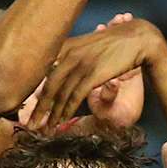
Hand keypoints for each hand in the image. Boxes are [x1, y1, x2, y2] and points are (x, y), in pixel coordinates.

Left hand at [31, 14, 166, 131]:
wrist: (138, 38)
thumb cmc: (115, 42)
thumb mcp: (88, 45)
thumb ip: (73, 55)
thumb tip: (61, 65)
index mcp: (64, 46)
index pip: (43, 72)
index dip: (34, 93)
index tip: (28, 107)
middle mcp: (68, 55)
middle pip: (47, 86)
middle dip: (38, 109)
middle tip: (30, 125)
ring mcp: (80, 65)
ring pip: (59, 94)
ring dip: (51, 114)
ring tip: (44, 129)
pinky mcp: (92, 74)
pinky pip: (74, 96)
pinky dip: (66, 111)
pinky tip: (61, 121)